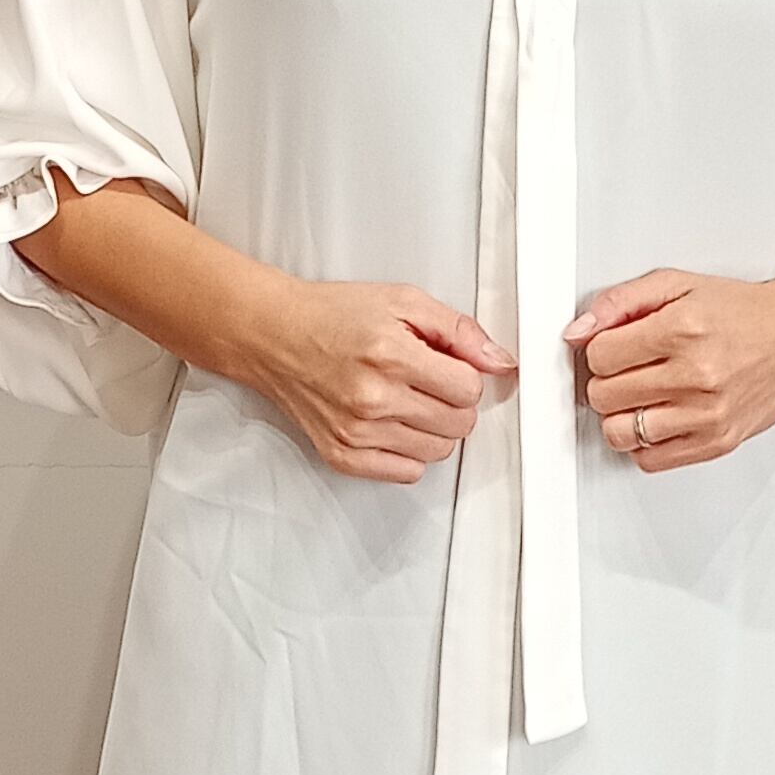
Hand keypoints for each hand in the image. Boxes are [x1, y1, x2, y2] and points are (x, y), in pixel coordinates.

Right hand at [256, 279, 515, 485]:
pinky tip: (394, 424)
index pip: (469, 390)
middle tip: (429, 381)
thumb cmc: (334, 316)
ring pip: (438, 452)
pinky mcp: (342, 455)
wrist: (274, 335)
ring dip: (434, 428)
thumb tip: (500, 361)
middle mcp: (374, 399)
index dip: (465, 375)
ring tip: (409, 400)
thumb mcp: (402, 301)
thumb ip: (458, 330)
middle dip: (454, 402)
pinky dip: (409, 452)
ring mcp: (356, 433)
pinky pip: (407, 472)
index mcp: (391, 356)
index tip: (447, 366)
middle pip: (459, 424)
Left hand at [560, 269, 774, 469]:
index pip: (599, 355)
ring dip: (621, 414)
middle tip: (629, 369)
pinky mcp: (716, 442)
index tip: (615, 347)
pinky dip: (644, 442)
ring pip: (620, 432)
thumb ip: (621, 303)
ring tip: (641, 395)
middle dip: (607, 380)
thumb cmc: (742, 313)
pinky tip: (658, 417)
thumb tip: (577, 331)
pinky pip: (649, 459)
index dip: (600, 349)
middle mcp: (696, 375)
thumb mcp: (678, 285)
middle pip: (604, 395)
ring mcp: (706, 414)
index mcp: (682, 330)